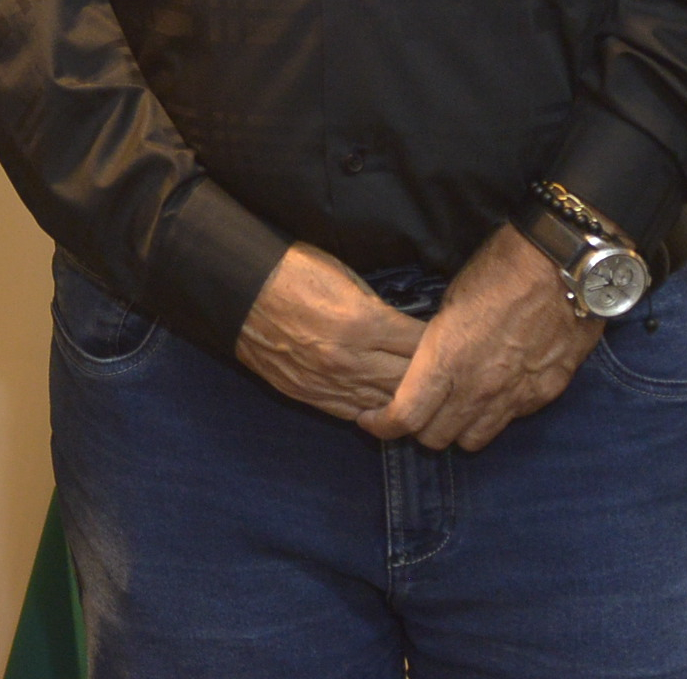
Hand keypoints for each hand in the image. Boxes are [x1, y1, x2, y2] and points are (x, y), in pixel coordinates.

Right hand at [234, 243, 427, 423]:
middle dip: (431, 376)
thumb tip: (404, 330)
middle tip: (444, 371)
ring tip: (423, 394)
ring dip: (406, 399)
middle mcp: (350, 360)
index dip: (440, 343)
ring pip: (386, 404)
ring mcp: (329, 383)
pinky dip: (375, 410)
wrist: (236, 289)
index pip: (421, 346)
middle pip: (410, 381)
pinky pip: (355, 413)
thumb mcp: (345, 277)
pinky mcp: (310, 395)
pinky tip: (387, 404)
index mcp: (362, 323)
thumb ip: (378, 309)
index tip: (449, 339)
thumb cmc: (290, 271)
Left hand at [358, 224, 599, 451]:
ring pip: (473, 440)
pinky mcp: (542, 395)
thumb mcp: (448, 305)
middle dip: (418, 428)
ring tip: (453, 407)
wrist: (562, 268)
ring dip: (457, 428)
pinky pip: (508, 421)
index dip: (382, 425)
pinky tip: (491, 393)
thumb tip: (427, 367)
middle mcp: (477, 389)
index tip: (371, 419)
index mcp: (445, 361)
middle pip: (435, 438)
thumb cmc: (498, 272)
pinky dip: (493, 415)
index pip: (405, 418)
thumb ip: (436, 348)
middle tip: (415, 410)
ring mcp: (512, 397)